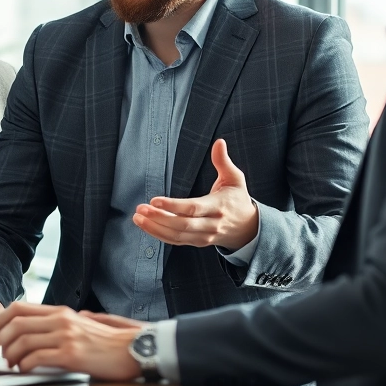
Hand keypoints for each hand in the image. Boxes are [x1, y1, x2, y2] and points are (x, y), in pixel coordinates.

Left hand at [0, 302, 142, 379]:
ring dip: (9, 354)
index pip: (18, 308)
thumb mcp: (81, 324)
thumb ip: (60, 323)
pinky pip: (36, 358)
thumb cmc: (107, 343)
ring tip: (10, 364)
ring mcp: (66, 336)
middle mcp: (61, 320)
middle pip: (15, 322)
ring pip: (22, 340)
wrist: (132, 350)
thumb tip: (40, 327)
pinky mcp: (71, 354)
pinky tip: (23, 370)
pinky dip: (24, 365)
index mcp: (60, 312)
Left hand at [134, 139, 258, 250]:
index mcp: (219, 207)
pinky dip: (160, 235)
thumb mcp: (235, 179)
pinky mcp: (197, 243)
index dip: (173, 206)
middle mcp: (211, 224)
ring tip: (138, 217)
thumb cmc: (237, 199)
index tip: (154, 200)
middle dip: (159, 218)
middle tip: (140, 209)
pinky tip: (147, 226)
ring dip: (155, 228)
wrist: (247, 228)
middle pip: (182, 225)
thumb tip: (219, 142)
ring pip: (177, 236)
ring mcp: (204, 237)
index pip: (194, 208)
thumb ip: (223, 161)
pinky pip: (176, 241)